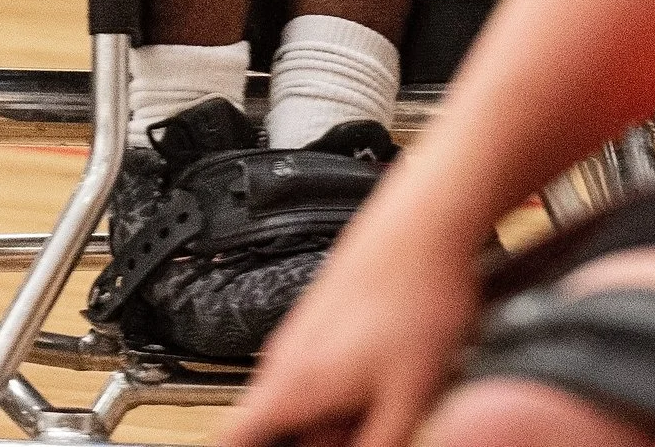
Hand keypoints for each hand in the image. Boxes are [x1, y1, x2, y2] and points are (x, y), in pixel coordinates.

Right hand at [224, 201, 482, 446]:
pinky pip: (320, 379)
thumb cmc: (414, 298)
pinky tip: (388, 389)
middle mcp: (286, 358)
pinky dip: (345, 399)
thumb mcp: (406, 401)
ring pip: (304, 404)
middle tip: (362, 432)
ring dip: (335, 422)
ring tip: (385, 406)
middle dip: (316, 442)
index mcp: (292, 383)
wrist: (423, 229)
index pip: (231, 437)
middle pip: (277, 428)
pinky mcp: (322, 326)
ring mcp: (303, 338)